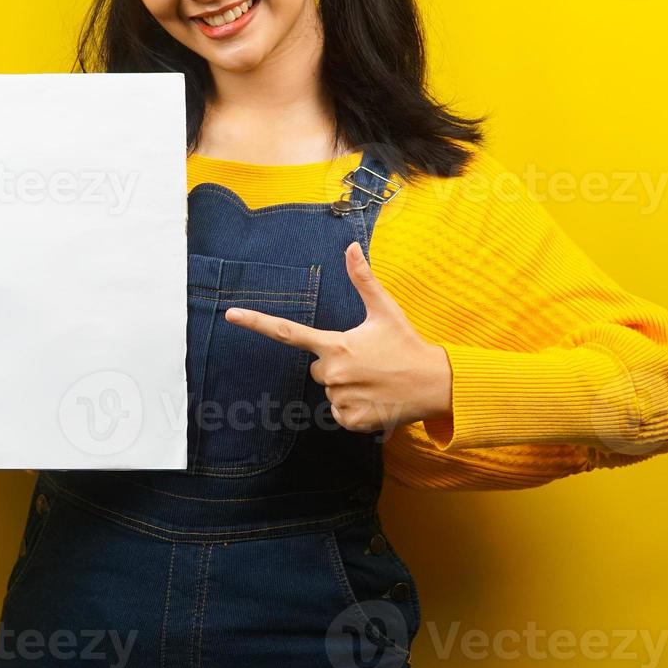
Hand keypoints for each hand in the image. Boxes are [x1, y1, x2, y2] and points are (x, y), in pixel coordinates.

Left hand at [224, 241, 452, 432]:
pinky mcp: (351, 420)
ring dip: (347, 387)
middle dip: (336, 365)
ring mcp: (341, 399)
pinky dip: (354, 408)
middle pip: (317, 369)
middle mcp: (333, 373)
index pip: (287, 332)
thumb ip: (363, 279)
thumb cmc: (407, 344)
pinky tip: (376, 398)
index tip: (231, 315)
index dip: (257, 322)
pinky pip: (339, 413)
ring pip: (330, 392)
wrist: (435, 384)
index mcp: (335, 345)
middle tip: (366, 362)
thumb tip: (351, 247)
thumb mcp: (385, 310)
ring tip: (375, 380)